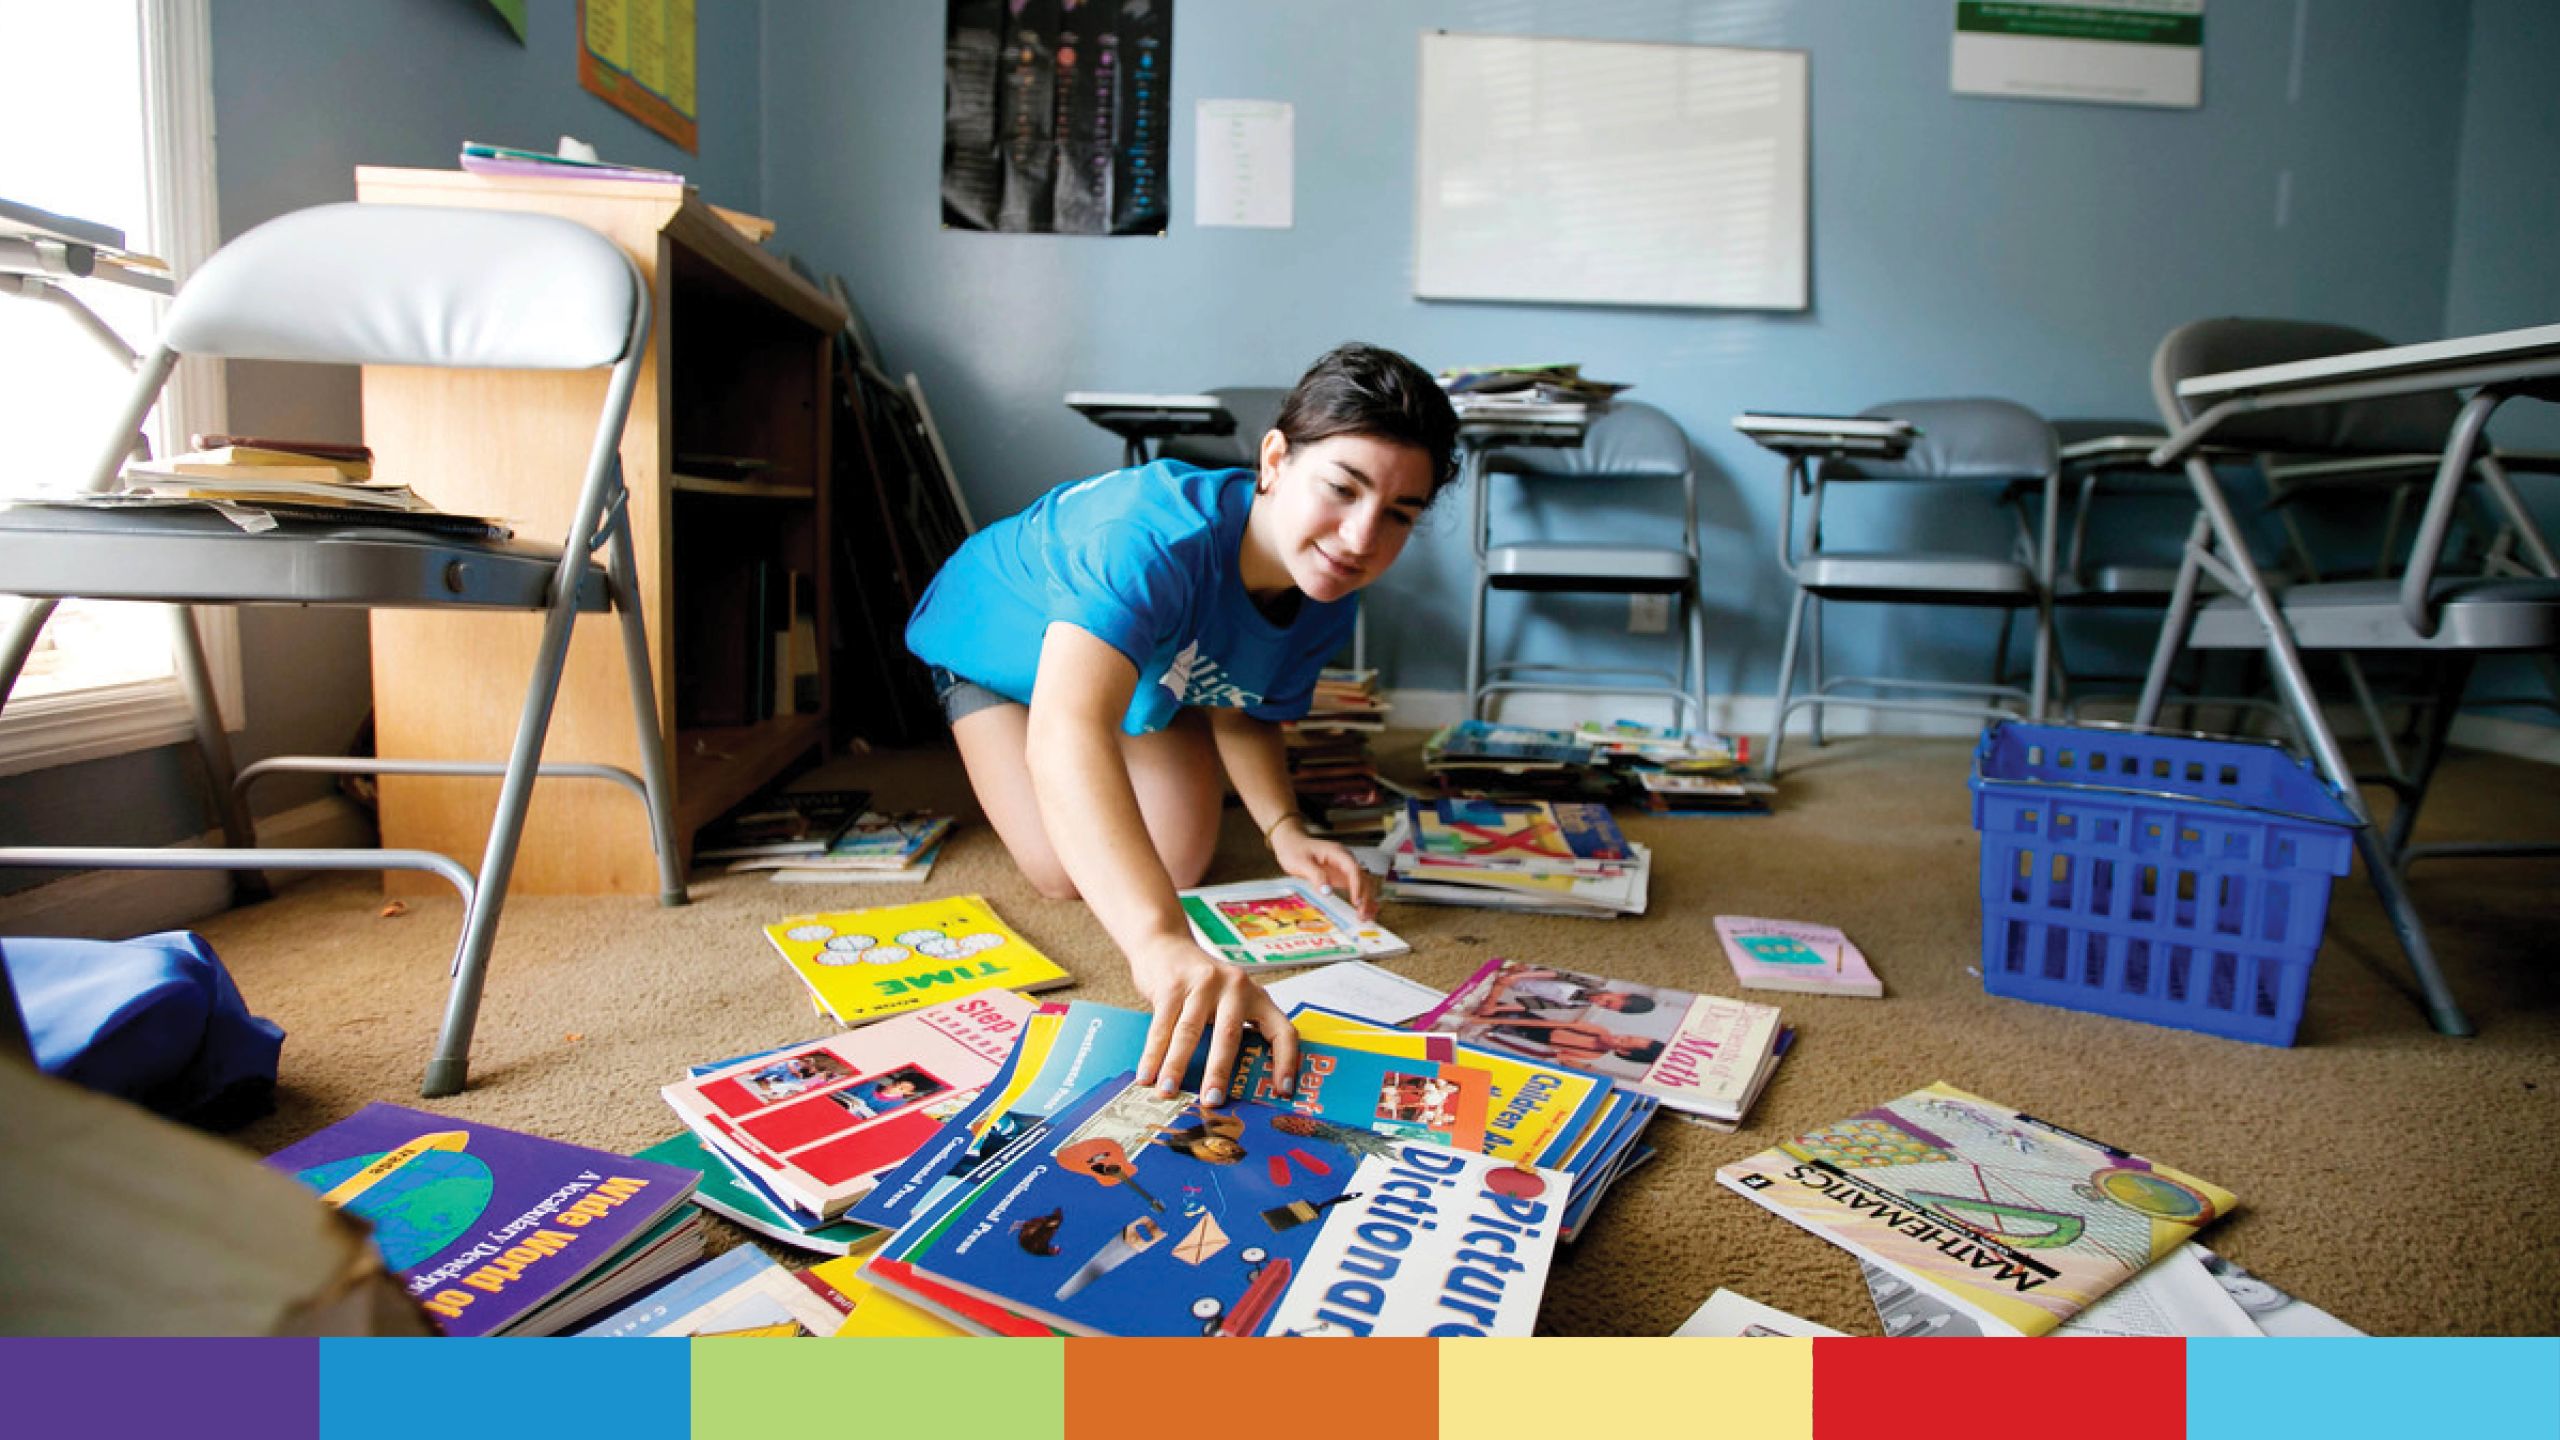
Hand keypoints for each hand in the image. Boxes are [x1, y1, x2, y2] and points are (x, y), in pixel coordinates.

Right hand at [1131, 934, 1297, 1108]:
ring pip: (1190, 1032)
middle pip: (1229, 1035)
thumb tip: (1230, 1085)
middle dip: (1219, 1072)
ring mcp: (1203, 983)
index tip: (1283, 1091)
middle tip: (1211, 1101)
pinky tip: (1147, 1074)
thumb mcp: (1228, 1000)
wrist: (1165, 943)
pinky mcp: (1172, 984)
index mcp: (1256, 996)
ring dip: (1176, 1066)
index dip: (1286, 1061)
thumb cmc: (1201, 984)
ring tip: (1169, 1093)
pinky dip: (1153, 1054)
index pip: (1282, 1030)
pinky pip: (1162, 1025)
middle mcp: (1234, 986)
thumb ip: (1233, 1030)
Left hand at [1272, 824, 1377, 919]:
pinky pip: (1356, 888)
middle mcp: (1345, 861)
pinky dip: (1362, 899)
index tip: (1356, 902)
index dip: (1357, 886)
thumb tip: (1327, 892)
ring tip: (1364, 917)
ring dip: (1366, 900)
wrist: (1291, 843)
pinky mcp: (1342, 877)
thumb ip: (1315, 875)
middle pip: (1363, 878)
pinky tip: (1365, 911)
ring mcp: (1344, 869)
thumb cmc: (1295, 850)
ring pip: (1363, 884)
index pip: (1353, 869)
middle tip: (1362, 915)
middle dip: (1365, 896)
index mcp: (1337, 853)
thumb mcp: (1301, 863)